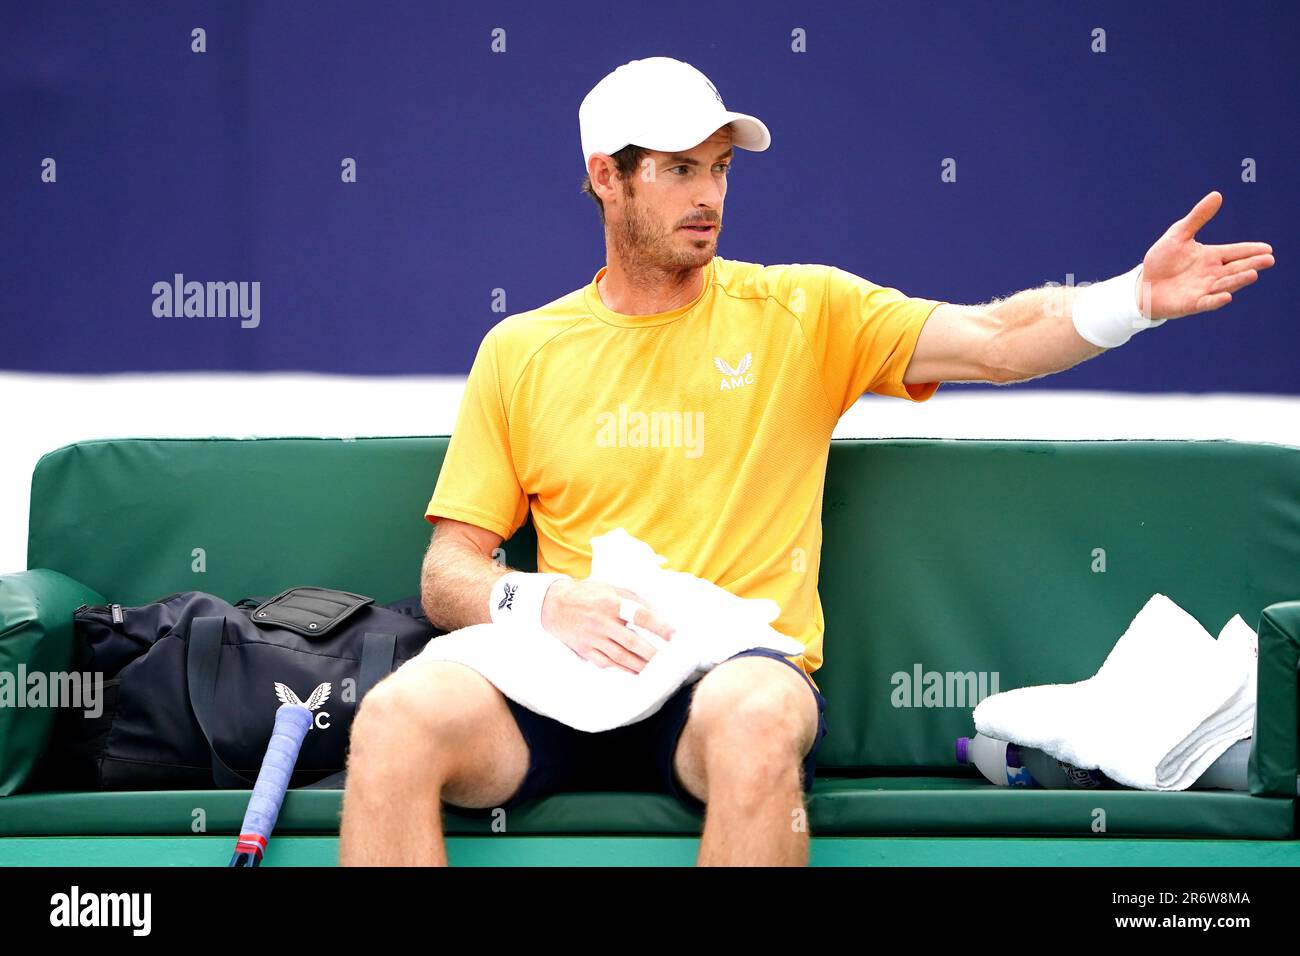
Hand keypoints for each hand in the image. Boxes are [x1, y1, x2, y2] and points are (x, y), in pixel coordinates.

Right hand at [539, 578, 675, 674]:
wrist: (554, 605)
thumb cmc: (589, 594)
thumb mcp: (612, 588)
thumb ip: (636, 599)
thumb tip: (659, 613)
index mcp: (611, 603)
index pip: (640, 615)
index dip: (659, 625)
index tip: (675, 635)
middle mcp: (602, 621)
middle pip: (632, 641)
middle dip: (653, 653)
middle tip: (670, 661)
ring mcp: (592, 638)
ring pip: (621, 657)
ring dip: (641, 665)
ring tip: (657, 670)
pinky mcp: (585, 650)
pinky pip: (607, 664)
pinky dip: (623, 670)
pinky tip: (636, 672)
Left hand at [1139, 191, 1274, 320]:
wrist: (1143, 285)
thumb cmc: (1162, 260)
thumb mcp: (1179, 234)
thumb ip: (1198, 217)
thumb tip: (1217, 195)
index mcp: (1211, 256)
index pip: (1235, 252)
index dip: (1251, 250)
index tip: (1268, 249)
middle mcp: (1212, 273)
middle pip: (1236, 268)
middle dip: (1252, 264)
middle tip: (1269, 260)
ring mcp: (1203, 289)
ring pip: (1225, 284)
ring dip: (1238, 280)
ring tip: (1253, 274)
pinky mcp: (1192, 304)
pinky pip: (1206, 302)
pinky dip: (1216, 300)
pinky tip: (1226, 296)